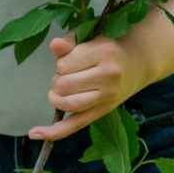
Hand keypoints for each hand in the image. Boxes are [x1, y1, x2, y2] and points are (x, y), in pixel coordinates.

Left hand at [29, 33, 157, 141]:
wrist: (139, 62)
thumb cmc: (108, 48)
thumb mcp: (91, 39)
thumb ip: (70, 41)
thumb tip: (55, 44)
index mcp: (104, 52)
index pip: (64, 65)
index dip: (60, 65)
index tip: (69, 61)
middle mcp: (108, 75)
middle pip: (63, 85)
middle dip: (57, 81)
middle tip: (67, 75)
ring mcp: (107, 96)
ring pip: (67, 104)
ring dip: (56, 98)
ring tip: (61, 91)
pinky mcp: (103, 111)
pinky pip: (74, 125)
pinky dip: (54, 131)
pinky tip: (34, 133)